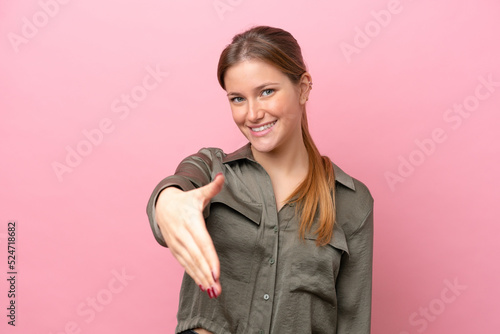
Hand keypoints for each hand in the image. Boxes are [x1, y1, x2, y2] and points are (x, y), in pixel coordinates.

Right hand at [155, 173, 223, 297]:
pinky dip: (193, 275)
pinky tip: (203, 285)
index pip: (203, 243)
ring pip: (190, 263)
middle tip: (217, 289)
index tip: (216, 273)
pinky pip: (185, 264)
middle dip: (207, 274)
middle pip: (197, 257)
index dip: (209, 259)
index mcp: (191, 222)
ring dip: (201, 278)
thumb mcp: (198, 193)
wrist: (162, 206)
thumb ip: (212, 188)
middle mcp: (183, 235)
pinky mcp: (175, 249)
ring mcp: (178, 244)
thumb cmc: (185, 201)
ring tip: (213, 291)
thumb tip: (222, 176)